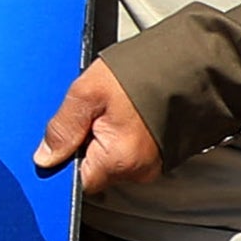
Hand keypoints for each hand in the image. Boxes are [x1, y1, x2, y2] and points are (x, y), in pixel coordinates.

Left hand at [31, 57, 159, 196]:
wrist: (194, 60)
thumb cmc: (148, 71)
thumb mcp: (88, 91)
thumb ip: (63, 127)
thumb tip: (46, 157)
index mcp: (119, 161)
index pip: (77, 181)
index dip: (66, 158)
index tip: (67, 135)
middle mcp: (140, 171)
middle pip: (95, 169)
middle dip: (87, 144)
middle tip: (95, 112)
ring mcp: (154, 163)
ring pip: (113, 159)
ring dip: (105, 137)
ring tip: (115, 107)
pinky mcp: (163, 152)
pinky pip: (131, 150)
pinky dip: (124, 134)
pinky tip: (129, 111)